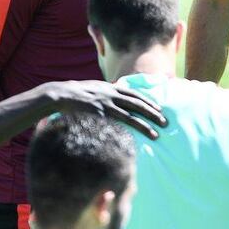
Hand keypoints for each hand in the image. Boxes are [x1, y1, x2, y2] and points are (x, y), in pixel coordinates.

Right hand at [46, 80, 166, 138]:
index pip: (135, 95)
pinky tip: (135, 140)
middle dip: (153, 114)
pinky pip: (115, 125)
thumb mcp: (97, 87)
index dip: (149, 102)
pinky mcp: (98, 116)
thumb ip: (109, 92)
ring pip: (130, 117)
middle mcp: (111, 95)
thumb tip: (119, 94)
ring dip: (145, 126)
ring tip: (156, 135)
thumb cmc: (79, 92)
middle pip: (137, 105)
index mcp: (112, 88)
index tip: (159, 109)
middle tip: (165, 123)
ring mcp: (105, 105)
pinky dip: (126, 132)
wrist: (62, 94)